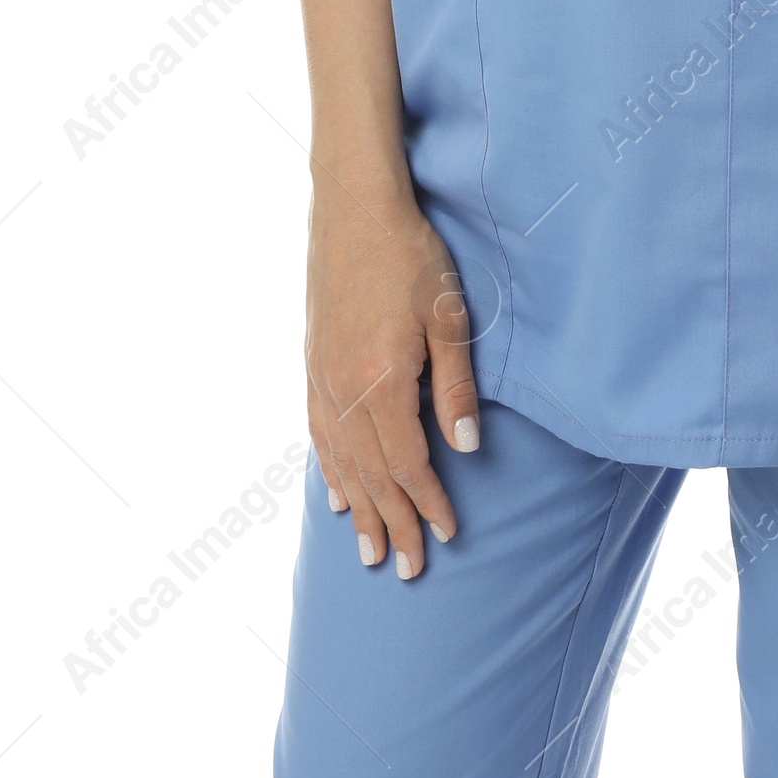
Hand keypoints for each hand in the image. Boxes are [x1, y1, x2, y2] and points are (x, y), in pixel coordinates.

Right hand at [304, 194, 479, 577]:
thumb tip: (465, 449)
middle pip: (372, 473)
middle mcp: (344, 390)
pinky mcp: (312, 363)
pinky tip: (338, 493)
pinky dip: (330, 469)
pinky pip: (319, 433)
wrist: (354, 208)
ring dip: (359, 509)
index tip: (447, 534)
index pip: (408, 462)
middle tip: (406, 569)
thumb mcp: (448, 317)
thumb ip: (456, 388)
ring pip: (341, 461)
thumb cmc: (411, 256)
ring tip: (369, 551)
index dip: (429, 502)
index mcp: (381, 382)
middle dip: (393, 523)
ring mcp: (322, 378)